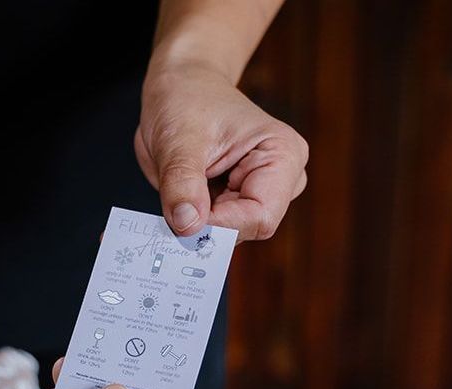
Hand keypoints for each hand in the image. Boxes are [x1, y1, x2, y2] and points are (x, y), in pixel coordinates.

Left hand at [136, 61, 307, 241]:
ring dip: (193, 228)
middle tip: (170, 212)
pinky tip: (170, 209)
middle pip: (245, 230)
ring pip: (226, 236)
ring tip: (170, 201)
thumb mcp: (179, 139)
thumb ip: (182, 184)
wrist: (180, 88)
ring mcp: (257, 193)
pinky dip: (188, 226)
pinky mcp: (234, 204)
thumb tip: (187, 226)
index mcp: (281, 155)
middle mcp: (279, 179)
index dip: (220, 225)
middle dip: (206, 228)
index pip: (260, 216)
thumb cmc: (187, 99)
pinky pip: (212, 231)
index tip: (184, 218)